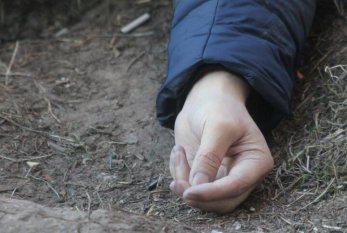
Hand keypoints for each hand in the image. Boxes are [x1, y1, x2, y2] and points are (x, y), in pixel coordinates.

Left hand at [169, 71, 273, 212]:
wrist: (206, 100)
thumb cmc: (218, 108)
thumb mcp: (217, 126)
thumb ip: (209, 157)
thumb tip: (197, 186)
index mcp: (256, 161)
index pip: (236, 187)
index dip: (212, 193)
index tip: (189, 191)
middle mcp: (243, 175)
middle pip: (223, 202)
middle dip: (198, 196)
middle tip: (176, 183)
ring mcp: (224, 177)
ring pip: (205, 199)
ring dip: (185, 183)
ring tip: (178, 153)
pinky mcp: (206, 176)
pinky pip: (191, 187)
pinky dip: (179, 174)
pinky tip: (179, 151)